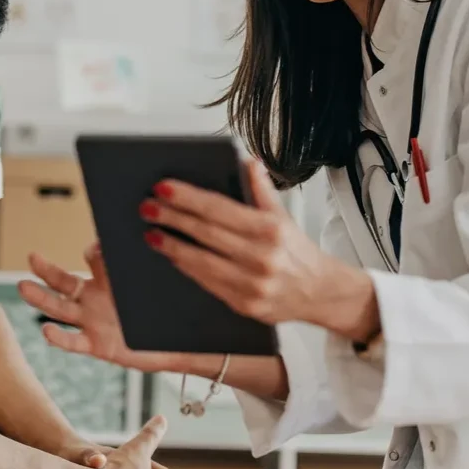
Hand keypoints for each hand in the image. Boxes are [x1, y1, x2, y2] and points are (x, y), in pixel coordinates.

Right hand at [19, 245, 183, 373]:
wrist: (174, 343)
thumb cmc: (166, 309)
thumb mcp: (159, 284)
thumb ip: (154, 266)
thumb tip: (162, 243)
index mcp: (110, 279)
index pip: (95, 258)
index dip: (95, 252)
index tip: (99, 247)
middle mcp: (96, 298)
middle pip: (65, 281)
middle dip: (47, 270)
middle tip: (32, 256)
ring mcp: (93, 321)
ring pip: (61, 309)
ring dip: (41, 298)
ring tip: (23, 287)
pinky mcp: (96, 345)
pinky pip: (74, 342)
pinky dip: (60, 338)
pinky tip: (46, 332)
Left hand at [141, 158, 379, 340]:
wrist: (321, 293)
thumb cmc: (298, 251)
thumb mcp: (283, 216)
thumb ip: (262, 190)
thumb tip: (248, 162)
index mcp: (270, 230)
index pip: (219, 209)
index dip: (188, 198)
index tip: (163, 188)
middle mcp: (261, 257)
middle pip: (206, 234)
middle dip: (172, 219)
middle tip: (147, 208)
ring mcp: (252, 284)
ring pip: (202, 262)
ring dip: (172, 247)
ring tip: (152, 233)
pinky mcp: (245, 305)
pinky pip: (208, 284)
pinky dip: (187, 269)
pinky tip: (172, 256)